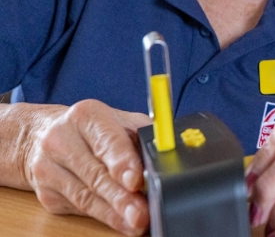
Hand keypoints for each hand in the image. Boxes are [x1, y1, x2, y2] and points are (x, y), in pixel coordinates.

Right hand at [20, 100, 151, 235]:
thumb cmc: (96, 130)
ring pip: (85, 196)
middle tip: (142, 213)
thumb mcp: (121, 122)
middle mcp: (61, 139)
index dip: (122, 163)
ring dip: (113, 214)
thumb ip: (143, 136)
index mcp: (86, 116)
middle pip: (95, 174)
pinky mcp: (46, 193)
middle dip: (121, 197)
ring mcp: (48, 168)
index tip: (136, 181)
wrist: (44, 135)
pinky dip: (103, 217)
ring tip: (136, 223)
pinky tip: (121, 222)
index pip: (106, 141)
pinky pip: (78, 208)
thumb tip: (166, 156)